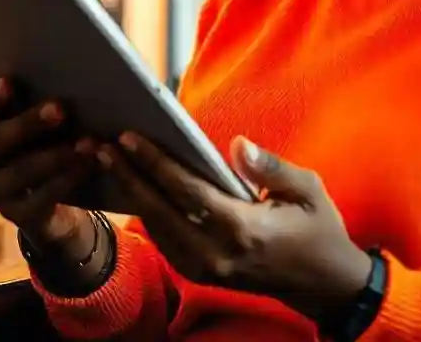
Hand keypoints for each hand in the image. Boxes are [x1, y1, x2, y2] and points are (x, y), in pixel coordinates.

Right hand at [0, 77, 97, 248]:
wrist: (55, 199)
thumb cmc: (50, 139)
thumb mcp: (43, 118)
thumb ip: (44, 94)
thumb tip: (74, 57)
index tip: (9, 81)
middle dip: (28, 124)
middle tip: (60, 108)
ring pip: (19, 172)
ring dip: (54, 156)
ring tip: (88, 142)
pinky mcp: (17, 215)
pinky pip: (40, 199)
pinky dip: (67, 180)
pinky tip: (88, 164)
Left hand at [99, 133, 371, 321]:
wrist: (323, 284)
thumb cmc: (318, 229)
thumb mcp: (307, 190)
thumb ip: (270, 167)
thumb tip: (236, 144)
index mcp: (243, 230)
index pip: (187, 192)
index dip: (155, 163)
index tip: (129, 137)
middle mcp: (217, 254)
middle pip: (158, 210)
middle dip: (126, 175)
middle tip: (97, 144)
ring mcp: (205, 268)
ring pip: (154, 227)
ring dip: (128, 192)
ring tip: (104, 159)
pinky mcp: (200, 273)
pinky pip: (162, 239)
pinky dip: (142, 211)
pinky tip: (130, 186)